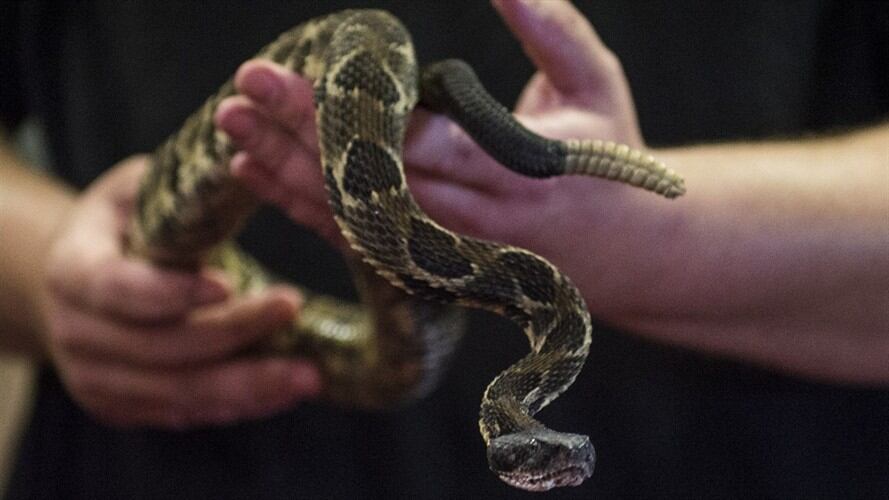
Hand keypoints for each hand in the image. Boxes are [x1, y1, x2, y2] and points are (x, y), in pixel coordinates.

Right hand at [40, 157, 320, 428]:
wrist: (82, 282)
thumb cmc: (125, 223)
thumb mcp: (141, 189)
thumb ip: (181, 188)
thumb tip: (251, 158)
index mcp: (73, 270)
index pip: (117, 288)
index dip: (170, 292)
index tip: (228, 284)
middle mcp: (76, 333)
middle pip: (160, 348)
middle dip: (233, 334)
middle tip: (293, 312)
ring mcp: (96, 378)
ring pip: (178, 394)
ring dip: (247, 386)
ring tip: (308, 375)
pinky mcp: (124, 406)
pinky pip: (185, 415)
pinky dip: (236, 405)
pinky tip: (281, 392)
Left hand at [215, 0, 666, 314]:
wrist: (627, 253)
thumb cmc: (611, 158)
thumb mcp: (596, 83)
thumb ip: (551, 29)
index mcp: (513, 172)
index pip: (409, 143)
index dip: (338, 115)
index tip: (280, 76)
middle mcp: (472, 221)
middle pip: (366, 181)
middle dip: (295, 136)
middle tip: (239, 92)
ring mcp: (447, 252)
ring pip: (351, 217)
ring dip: (286, 174)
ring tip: (229, 129)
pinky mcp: (431, 263)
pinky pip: (357, 241)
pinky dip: (305, 209)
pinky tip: (258, 175)